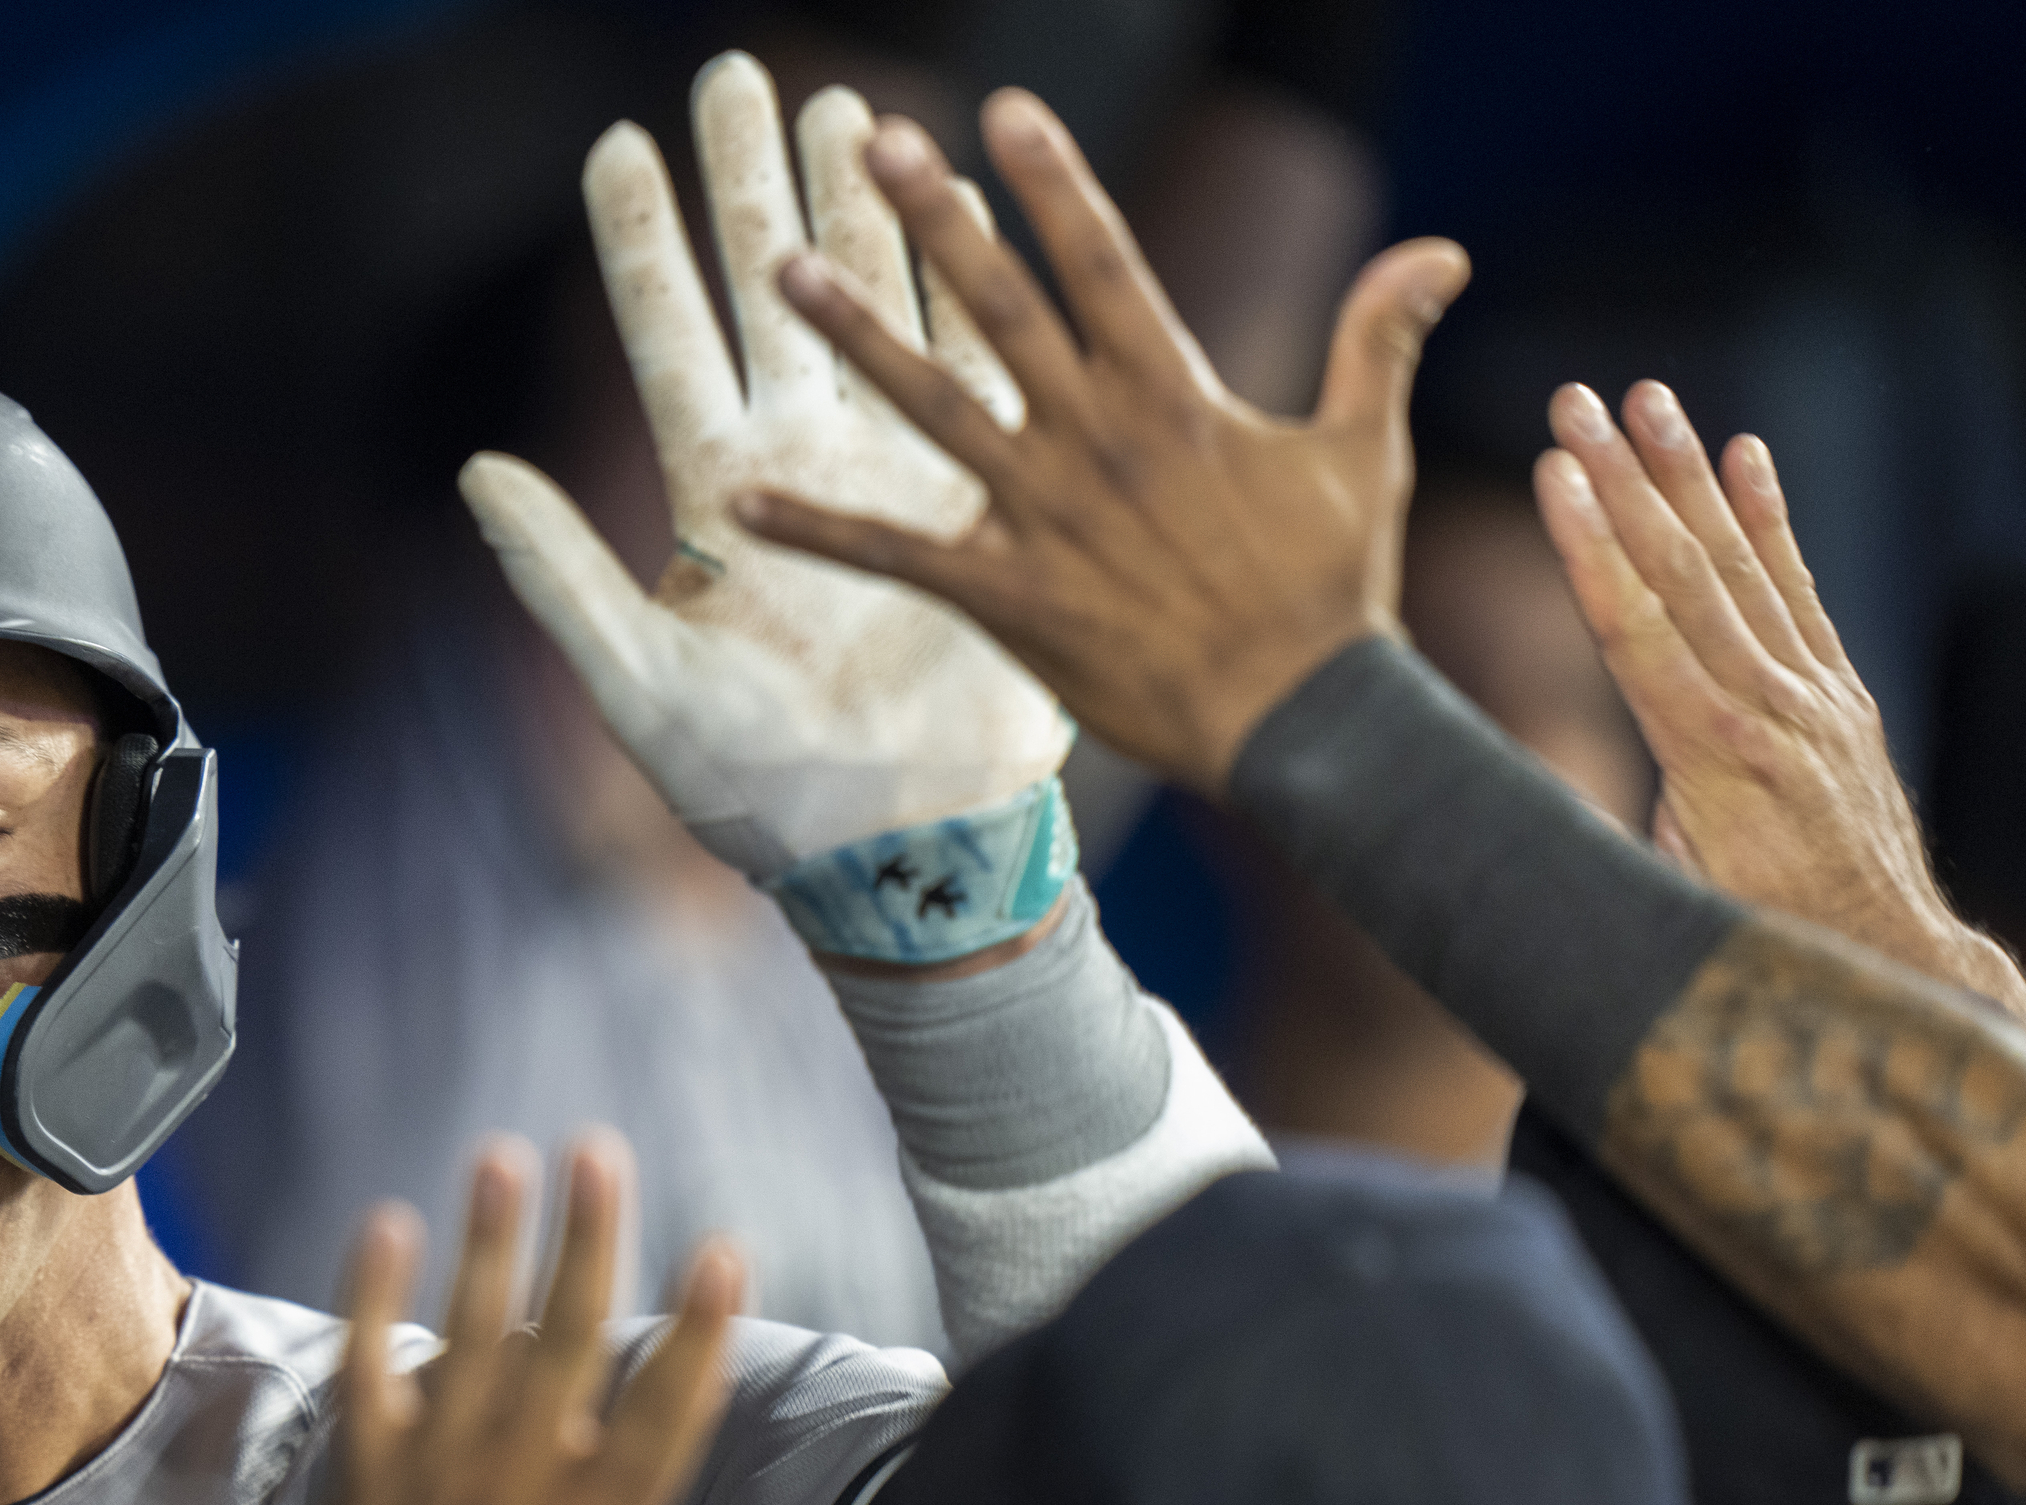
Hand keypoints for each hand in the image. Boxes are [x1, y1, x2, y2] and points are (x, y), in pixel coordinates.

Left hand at [295, 1131, 871, 1504]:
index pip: (666, 1410)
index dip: (701, 1328)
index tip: (726, 1246)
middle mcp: (520, 1482)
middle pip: (564, 1339)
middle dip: (588, 1240)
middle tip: (599, 1149)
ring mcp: (437, 1473)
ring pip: (469, 1335)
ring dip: (487, 1243)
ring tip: (502, 1154)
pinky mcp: (368, 1480)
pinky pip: (367, 1372)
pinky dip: (371, 1300)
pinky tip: (380, 1225)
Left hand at [459, 54, 1073, 880]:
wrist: (895, 847)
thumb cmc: (756, 791)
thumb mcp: (638, 685)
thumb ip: (558, 575)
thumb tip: (476, 468)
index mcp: (716, 496)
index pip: (665, 339)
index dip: (641, 244)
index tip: (616, 145)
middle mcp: (800, 462)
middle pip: (769, 288)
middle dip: (751, 180)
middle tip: (740, 72)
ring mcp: (893, 471)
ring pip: (875, 302)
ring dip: (864, 205)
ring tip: (851, 107)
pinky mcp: (975, 502)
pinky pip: (973, 372)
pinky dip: (970, 289)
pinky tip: (964, 206)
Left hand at [734, 91, 1468, 797]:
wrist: (1303, 721)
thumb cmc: (1331, 592)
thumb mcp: (1358, 453)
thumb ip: (1375, 341)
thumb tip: (1440, 248)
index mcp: (1172, 394)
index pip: (1103, 261)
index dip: (1054, 180)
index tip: (1005, 108)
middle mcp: (1098, 439)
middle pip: (1003, 307)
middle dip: (938, 220)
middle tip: (873, 141)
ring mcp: (1047, 515)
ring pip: (936, 407)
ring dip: (859, 338)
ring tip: (784, 273)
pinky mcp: (1011, 596)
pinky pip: (898, 555)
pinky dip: (819, 532)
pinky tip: (740, 504)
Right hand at [1533, 381, 2025, 1013]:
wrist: (1885, 959)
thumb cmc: (1749, 945)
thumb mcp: (1655, 906)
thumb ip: (1586, 842)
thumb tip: (1482, 806)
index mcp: (1712, 760)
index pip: (1637, 632)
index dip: (1591, 549)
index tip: (1556, 473)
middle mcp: (1770, 710)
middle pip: (1683, 575)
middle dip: (1624, 480)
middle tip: (1577, 402)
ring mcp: (1812, 696)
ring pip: (1739, 567)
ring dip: (1687, 477)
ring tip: (1647, 399)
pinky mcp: (1835, 695)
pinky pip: (1798, 592)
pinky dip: (1771, 520)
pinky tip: (1747, 455)